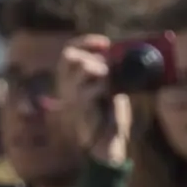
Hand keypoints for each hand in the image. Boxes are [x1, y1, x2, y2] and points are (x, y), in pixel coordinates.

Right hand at [54, 35, 131, 164]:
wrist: (109, 144)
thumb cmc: (110, 117)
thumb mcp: (110, 87)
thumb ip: (109, 70)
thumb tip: (119, 53)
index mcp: (72, 82)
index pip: (68, 53)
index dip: (85, 43)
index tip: (105, 44)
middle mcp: (67, 88)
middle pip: (68, 57)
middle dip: (90, 54)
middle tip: (107, 65)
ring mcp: (72, 98)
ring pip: (82, 68)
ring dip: (102, 69)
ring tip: (112, 81)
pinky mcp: (82, 108)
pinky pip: (92, 87)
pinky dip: (106, 84)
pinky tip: (114, 92)